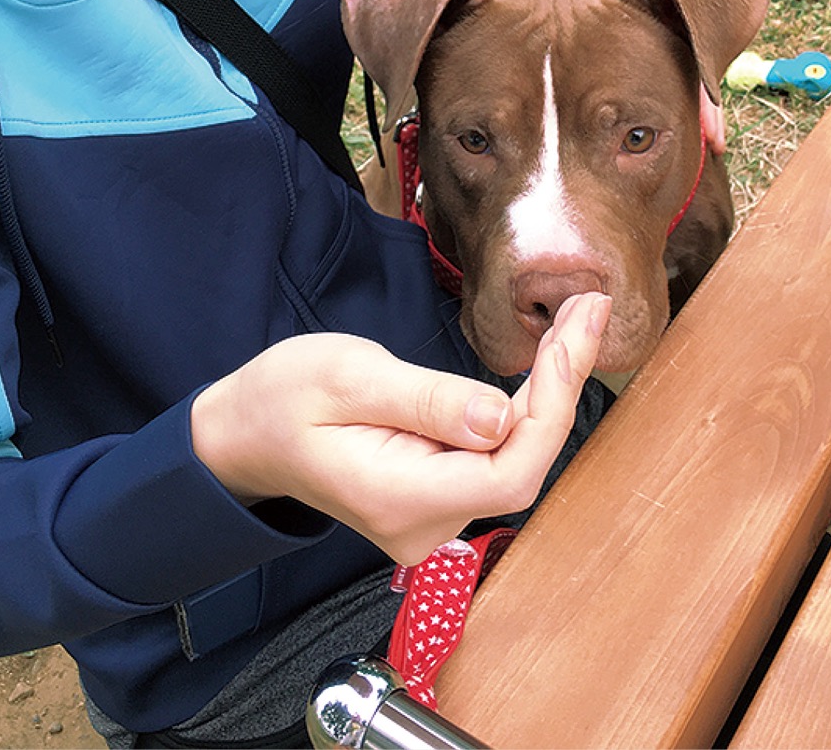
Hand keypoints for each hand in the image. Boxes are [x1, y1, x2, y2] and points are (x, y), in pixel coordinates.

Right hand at [190, 291, 611, 564]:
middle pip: (522, 464)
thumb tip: (498, 419)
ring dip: (551, 390)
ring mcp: (430, 514)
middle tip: (589, 308)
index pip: (509, 473)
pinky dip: (525, 403)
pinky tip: (546, 359)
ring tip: (577, 320)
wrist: (241, 433)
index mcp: (399, 496)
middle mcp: (424, 522)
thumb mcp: (347, 377)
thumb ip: (425, 401)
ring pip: (515, 458)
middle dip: (564, 385)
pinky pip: (494, 453)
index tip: (572, 336)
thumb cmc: (282, 397)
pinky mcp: (434, 492)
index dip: (554, 407)